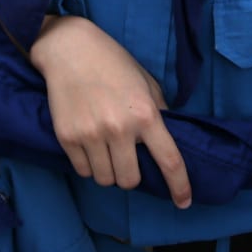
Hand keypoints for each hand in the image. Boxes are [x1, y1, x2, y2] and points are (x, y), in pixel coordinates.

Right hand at [33, 14, 191, 207]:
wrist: (69, 49)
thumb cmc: (113, 63)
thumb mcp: (146, 83)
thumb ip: (159, 112)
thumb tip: (168, 140)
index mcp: (146, 114)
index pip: (169, 161)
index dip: (179, 187)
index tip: (183, 203)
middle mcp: (120, 129)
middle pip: (130, 181)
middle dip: (131, 175)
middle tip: (126, 158)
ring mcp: (91, 135)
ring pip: (105, 180)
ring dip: (109, 172)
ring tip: (106, 150)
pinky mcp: (67, 137)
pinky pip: (83, 171)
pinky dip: (89, 165)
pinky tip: (89, 146)